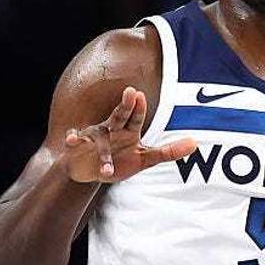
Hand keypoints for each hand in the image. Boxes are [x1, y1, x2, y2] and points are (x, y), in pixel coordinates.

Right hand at [63, 86, 196, 182]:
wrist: (88, 171)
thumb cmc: (119, 160)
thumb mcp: (145, 159)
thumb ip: (168, 152)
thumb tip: (194, 143)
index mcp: (128, 131)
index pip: (136, 117)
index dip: (138, 107)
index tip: (140, 95)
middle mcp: (112, 130)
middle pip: (119, 116)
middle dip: (125, 105)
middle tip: (132, 93)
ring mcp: (94, 138)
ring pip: (100, 138)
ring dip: (103, 151)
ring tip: (108, 169)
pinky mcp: (78, 147)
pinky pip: (74, 142)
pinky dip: (72, 140)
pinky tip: (70, 141)